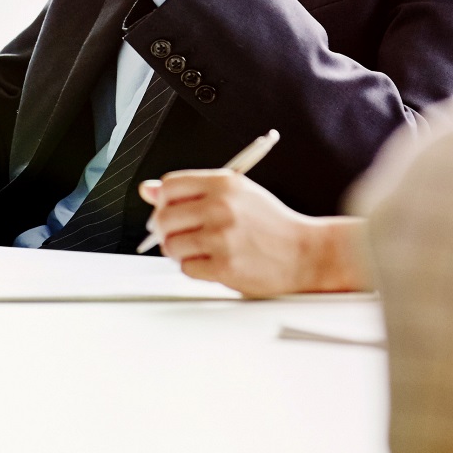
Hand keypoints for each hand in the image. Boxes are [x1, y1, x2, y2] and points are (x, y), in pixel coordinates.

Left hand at [139, 171, 370, 296]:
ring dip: (179, 252)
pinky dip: (194, 268)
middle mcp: (221, 207)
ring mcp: (222, 238)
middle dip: (165, 230)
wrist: (305, 253)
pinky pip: (186, 268)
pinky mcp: (225, 266)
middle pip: (163, 217)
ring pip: (171, 245)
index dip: (163, 200)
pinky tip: (212, 263)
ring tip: (200, 250)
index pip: (169, 186)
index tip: (171, 210)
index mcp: (224, 184)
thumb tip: (147, 189)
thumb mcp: (237, 194)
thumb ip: (191, 190)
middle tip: (180, 236)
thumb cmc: (270, 224)